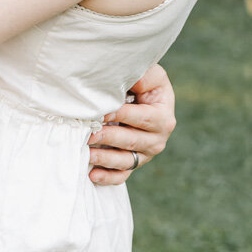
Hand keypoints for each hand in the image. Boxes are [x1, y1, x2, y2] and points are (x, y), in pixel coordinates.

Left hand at [87, 63, 175, 185]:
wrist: (138, 98)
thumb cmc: (141, 83)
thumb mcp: (148, 75)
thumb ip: (143, 76)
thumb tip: (129, 80)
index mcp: (163, 116)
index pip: (144, 118)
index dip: (124, 115)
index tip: (103, 112)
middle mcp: (157, 138)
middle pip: (133, 140)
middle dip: (110, 137)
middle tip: (90, 134)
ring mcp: (145, 154)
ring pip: (126, 160)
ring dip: (106, 159)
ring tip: (87, 154)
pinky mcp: (132, 164)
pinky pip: (121, 175)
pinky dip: (108, 177)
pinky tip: (92, 175)